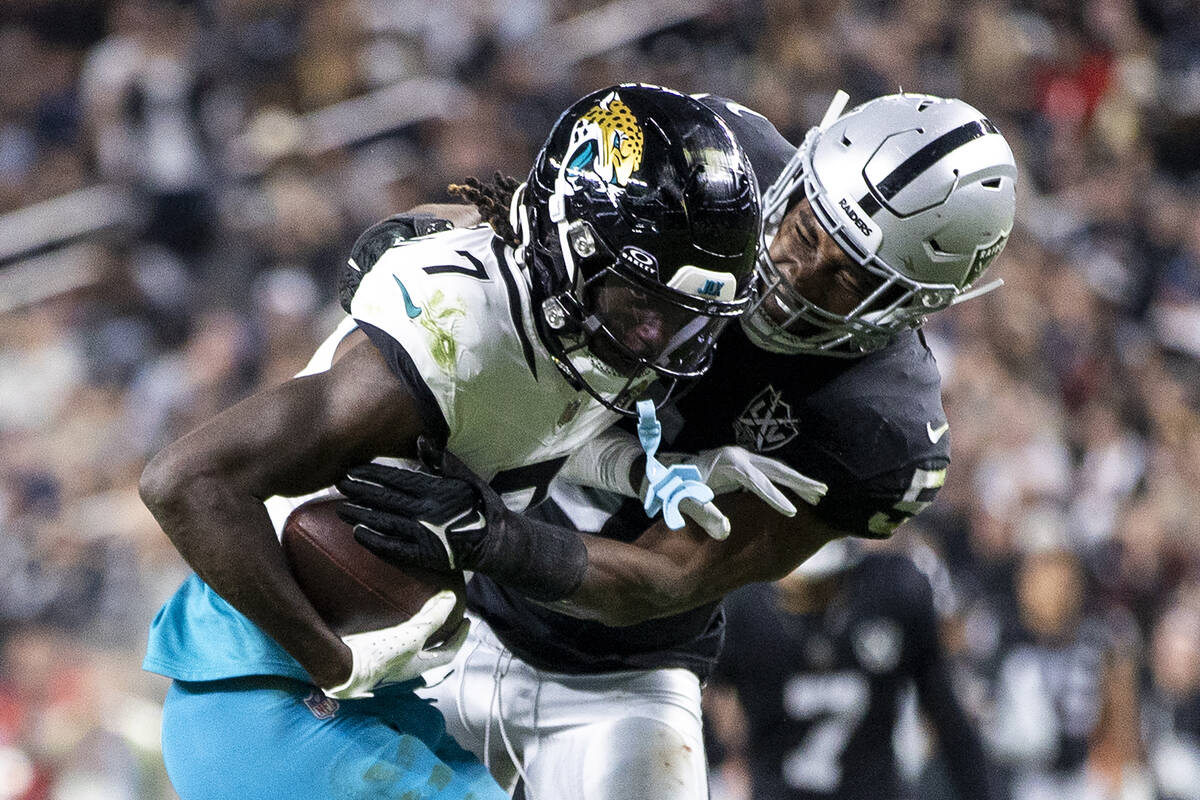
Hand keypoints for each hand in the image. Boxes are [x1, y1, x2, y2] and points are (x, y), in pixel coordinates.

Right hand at [322, 590, 468, 698]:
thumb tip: (451, 599)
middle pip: (431, 650)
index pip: (448, 653)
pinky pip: (395, 640)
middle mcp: (407, 667)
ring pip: (413, 645)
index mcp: (419, 666)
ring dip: (421, 630)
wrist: (343, 667)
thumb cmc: (380, 656)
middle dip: (442, 634)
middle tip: (448, 616)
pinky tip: (396, 617)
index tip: (466, 621)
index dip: (460, 637)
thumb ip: (433, 618)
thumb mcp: (412, 635)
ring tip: (425, 613)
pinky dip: (402, 628)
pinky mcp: (374, 653)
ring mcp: (390, 662)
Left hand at [337, 438, 587, 601]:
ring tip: (340, 510)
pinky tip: (358, 535)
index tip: (351, 470)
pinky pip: (393, 548)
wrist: (497, 542)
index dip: (371, 474)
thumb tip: (420, 440)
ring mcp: (422, 534)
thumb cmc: (481, 505)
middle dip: (358, 491)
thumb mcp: (467, 477)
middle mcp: (424, 510)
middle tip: (338, 485)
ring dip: (360, 515)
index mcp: (433, 489)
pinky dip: (374, 541)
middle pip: (383, 499)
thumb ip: (442, 460)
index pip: (394, 478)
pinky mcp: (423, 555)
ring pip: (383, 522)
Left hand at [656, 446, 826, 539]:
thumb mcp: (685, 499)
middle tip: (822, 493)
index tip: (792, 512)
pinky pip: (770, 473)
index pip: (757, 483)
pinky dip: (787, 482)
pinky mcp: (744, 464)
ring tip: (820, 493)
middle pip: (775, 469)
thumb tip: (723, 532)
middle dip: (799, 482)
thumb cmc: (675, 485)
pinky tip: (801, 492)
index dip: (775, 497)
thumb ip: (703, 513)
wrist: (668, 471)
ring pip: (776, 469)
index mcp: (728, 464)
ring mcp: (743, 458)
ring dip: (797, 481)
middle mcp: (739, 457)